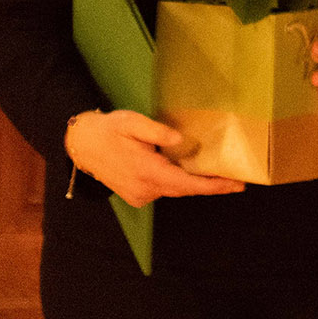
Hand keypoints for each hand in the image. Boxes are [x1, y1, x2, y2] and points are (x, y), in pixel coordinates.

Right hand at [64, 108, 243, 205]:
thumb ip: (156, 131)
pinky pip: (163, 190)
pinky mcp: (135, 196)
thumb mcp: (131, 122)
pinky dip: (177, 182)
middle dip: (211, 185)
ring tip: (217, 174)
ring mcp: (138, 195)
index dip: (213, 186)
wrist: (81, 144)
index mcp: (146, 171)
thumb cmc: (109, 130)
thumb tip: (179, 139)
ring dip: (193, 183)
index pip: (187, 183)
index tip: (236, 185)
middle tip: (237, 180)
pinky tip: (187, 171)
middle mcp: (144, 188)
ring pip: (174, 190)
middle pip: (184, 189)